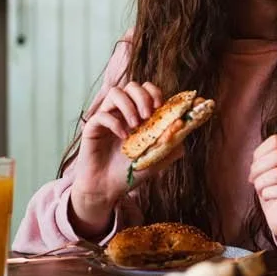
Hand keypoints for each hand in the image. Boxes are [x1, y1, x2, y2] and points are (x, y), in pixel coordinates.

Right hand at [70, 81, 181, 233]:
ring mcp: (108, 117)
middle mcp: (123, 112)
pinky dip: (114, 122)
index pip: (148, 90)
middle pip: (132, 86)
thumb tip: (184, 125)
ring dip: (128, 105)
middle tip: (148, 115)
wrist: (108, 189)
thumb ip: (172, 142)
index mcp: (140, 115)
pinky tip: (122, 136)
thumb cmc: (131, 172)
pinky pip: (101, 114)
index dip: (156, 92)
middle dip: (143, 96)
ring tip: (135, 126)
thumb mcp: (158, 158)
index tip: (161, 106)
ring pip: (115, 92)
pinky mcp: (92, 127)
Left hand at [249, 135, 276, 242]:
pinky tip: (267, 196)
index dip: (260, 153)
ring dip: (261, 182)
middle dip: (259, 167)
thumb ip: (265, 157)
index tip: (254, 167)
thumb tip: (257, 159)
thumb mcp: (269, 170)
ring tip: (260, 189)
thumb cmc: (275, 190)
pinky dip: (268, 193)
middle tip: (253, 179)